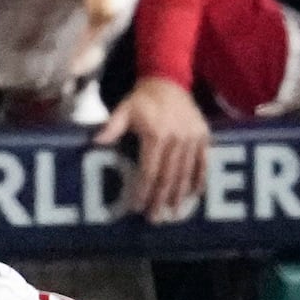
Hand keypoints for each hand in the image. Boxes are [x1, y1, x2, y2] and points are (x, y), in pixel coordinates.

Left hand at [102, 72, 209, 221]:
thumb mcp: (123, 109)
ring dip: (179, 194)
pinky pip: (203, 161)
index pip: (149, 170)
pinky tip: (194, 194)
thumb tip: (95, 141)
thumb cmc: (142, 99)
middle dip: (160, 199)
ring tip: (173, 212)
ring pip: (186, 172)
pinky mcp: (203, 136)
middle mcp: (177, 138)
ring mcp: (192, 137)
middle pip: (168, 176)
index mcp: (156, 134)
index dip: (143, 190)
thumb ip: (112, 126)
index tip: (137, 207)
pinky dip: (200, 179)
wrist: (168, 81)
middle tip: (154, 218)